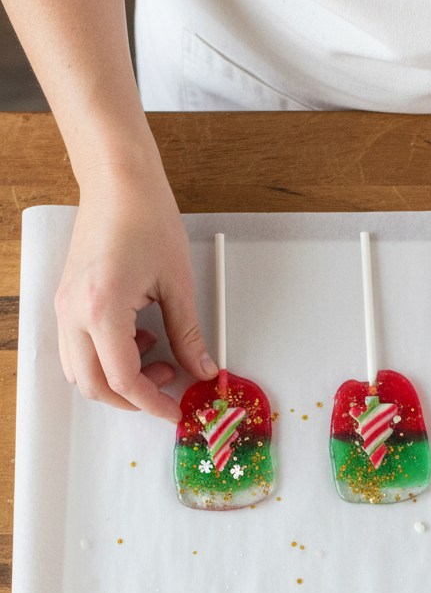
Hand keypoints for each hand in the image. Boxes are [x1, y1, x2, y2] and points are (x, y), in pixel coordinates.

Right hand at [55, 166, 215, 422]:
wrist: (118, 182)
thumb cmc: (147, 218)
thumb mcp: (178, 285)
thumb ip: (188, 336)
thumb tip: (203, 370)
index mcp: (102, 309)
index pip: (123, 379)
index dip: (152, 403)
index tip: (176, 410)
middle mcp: (74, 312)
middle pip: (94, 385)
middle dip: (132, 399)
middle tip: (168, 388)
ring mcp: (65, 307)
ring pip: (80, 372)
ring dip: (117, 380)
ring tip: (157, 358)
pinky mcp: (66, 301)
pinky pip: (77, 349)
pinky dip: (106, 359)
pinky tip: (139, 338)